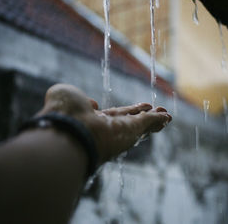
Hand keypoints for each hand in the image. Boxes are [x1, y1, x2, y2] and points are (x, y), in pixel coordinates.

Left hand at [37, 84, 171, 163]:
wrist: (66, 129)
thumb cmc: (60, 113)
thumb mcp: (65, 96)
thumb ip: (76, 97)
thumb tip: (91, 104)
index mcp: (90, 121)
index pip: (110, 117)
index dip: (121, 113)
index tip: (126, 111)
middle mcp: (106, 129)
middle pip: (129, 121)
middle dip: (142, 117)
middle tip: (154, 113)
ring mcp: (119, 131)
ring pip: (140, 124)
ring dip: (153, 119)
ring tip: (166, 116)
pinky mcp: (130, 130)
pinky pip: (147, 123)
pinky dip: (158, 119)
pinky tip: (167, 117)